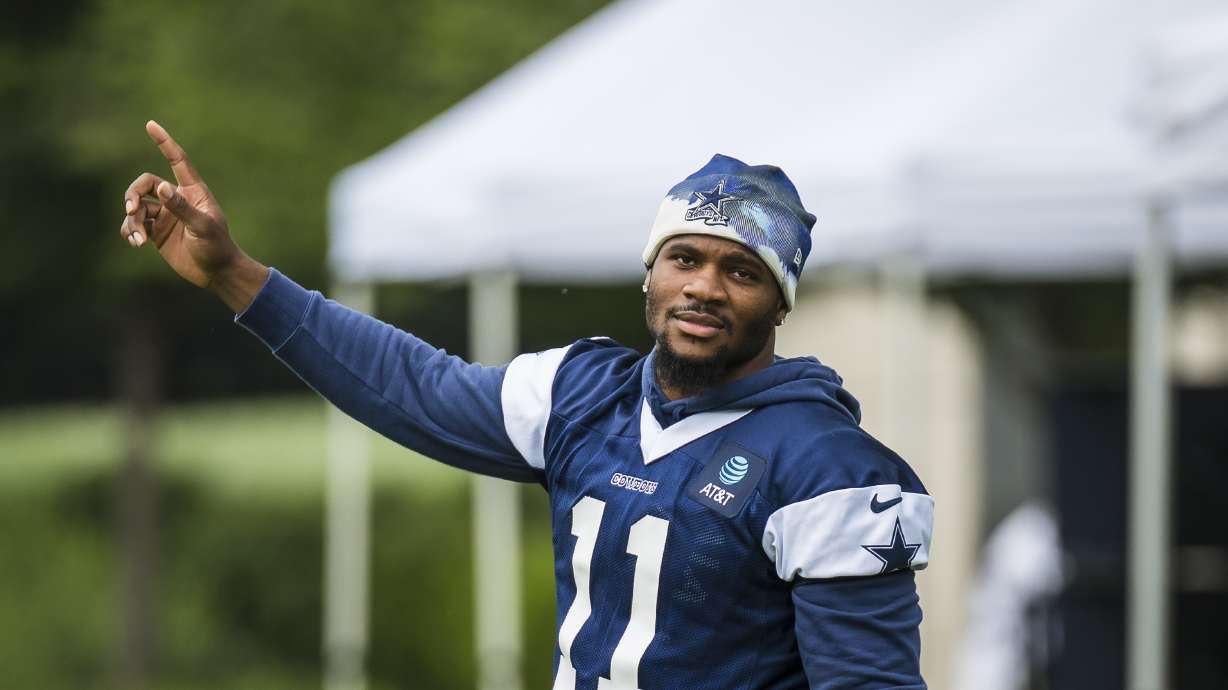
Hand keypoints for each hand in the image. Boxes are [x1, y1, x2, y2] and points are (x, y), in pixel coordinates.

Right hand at [122, 121, 266, 310]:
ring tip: (138, 239)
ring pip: (136, 207)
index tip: (150, 124)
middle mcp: (176, 199)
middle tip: (131, 209)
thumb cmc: (217, 247)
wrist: (217, 273)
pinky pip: (134, 224)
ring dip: (132, 220)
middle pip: (144, 184)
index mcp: (193, 191)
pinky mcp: (157, 233)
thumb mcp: (203, 226)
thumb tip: (160, 188)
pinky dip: (130, 231)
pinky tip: (135, 243)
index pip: (177, 161)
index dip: (164, 143)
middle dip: (133, 194)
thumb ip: (181, 207)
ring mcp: (166, 215)